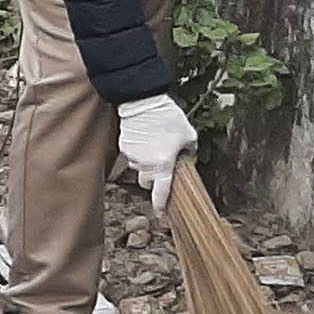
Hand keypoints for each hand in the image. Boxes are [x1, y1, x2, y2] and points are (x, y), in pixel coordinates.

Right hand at [115, 93, 199, 210]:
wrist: (143, 102)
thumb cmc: (167, 117)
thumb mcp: (189, 135)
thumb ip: (190, 150)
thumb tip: (188, 156)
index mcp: (163, 165)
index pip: (161, 192)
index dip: (161, 204)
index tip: (161, 211)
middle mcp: (146, 164)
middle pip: (147, 182)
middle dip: (154, 178)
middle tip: (162, 166)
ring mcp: (133, 156)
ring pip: (139, 167)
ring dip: (146, 163)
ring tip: (154, 146)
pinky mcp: (124, 146)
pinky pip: (132, 155)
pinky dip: (139, 151)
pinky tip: (146, 138)